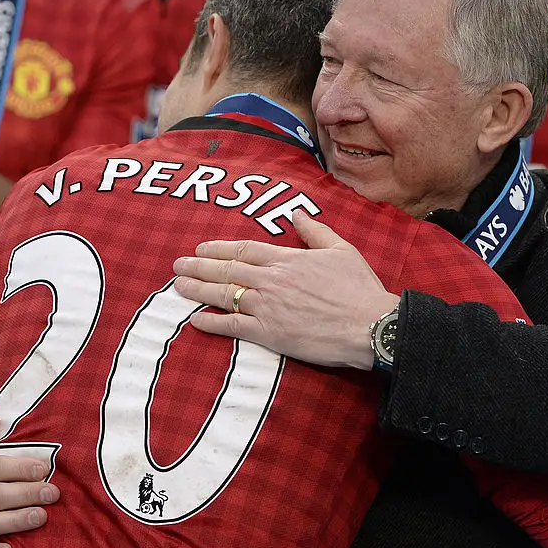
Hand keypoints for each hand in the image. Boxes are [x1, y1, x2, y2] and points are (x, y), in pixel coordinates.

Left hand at [173, 210, 398, 369]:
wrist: (369, 326)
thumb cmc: (359, 289)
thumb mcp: (341, 249)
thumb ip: (315, 231)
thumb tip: (297, 214)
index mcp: (287, 259)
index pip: (244, 249)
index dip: (219, 248)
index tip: (201, 247)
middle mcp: (271, 280)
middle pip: (227, 269)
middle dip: (199, 266)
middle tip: (178, 265)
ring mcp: (267, 307)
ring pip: (223, 294)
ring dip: (198, 289)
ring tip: (179, 286)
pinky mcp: (269, 333)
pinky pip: (232, 326)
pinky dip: (211, 322)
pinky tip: (195, 319)